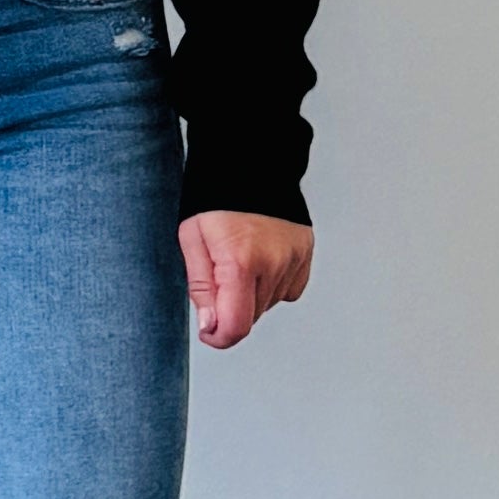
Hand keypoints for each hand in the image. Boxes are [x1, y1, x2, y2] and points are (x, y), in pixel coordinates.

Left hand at [178, 210, 313, 350]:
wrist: (250, 162)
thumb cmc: (215, 197)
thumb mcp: (192, 239)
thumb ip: (201, 287)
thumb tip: (211, 326)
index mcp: (241, 261)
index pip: (236, 326)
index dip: (218, 337)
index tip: (208, 331)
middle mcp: (274, 263)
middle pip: (251, 317)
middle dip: (230, 308)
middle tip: (216, 274)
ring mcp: (294, 259)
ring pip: (269, 304)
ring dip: (250, 295)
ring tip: (238, 260)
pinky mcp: (305, 254)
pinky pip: (288, 290)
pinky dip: (272, 284)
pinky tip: (260, 261)